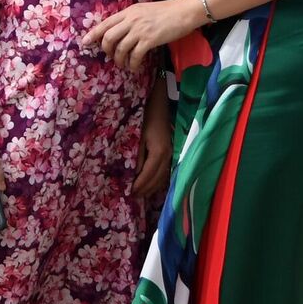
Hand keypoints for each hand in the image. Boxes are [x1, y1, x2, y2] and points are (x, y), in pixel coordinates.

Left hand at [84, 0, 204, 72]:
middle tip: (111, 56)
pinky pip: (135, 55)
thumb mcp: (144, 10)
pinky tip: (134, 67)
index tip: (85, 42)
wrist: (183, 12)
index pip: (106, 23)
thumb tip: (122, 31)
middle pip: (108, 37)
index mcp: (129, 12)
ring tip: (123, 65)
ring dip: (120, 60)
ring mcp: (140, 30)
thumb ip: (132, 19)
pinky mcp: (149, 40)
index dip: (93, 34)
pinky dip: (132, 64)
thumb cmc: (166, 11)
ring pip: (120, 48)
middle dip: (106, 50)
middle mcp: (131, 20)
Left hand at [134, 83, 172, 197]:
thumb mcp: (139, 139)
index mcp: (158, 153)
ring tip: (142, 194)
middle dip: (145, 190)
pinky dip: (159, 181)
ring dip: (152, 188)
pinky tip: (152, 185)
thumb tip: (135, 175)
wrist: (161, 106)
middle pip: (157, 179)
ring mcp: (171, 155)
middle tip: (134, 197)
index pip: (148, 175)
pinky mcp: (171, 153)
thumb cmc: (148, 119)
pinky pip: (165, 172)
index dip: (140, 186)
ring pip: (163, 178)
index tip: (131, 193)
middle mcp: (167, 156)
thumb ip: (138, 158)